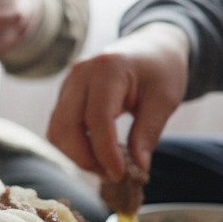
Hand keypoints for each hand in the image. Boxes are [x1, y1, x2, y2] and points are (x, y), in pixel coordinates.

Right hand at [46, 22, 189, 181]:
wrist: (152, 46)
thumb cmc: (161, 69)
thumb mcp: (165, 99)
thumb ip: (148, 133)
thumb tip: (137, 168)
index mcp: (108, 70)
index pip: (97, 118)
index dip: (105, 152)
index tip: (120, 175)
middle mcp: (81, 74)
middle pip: (66, 126)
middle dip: (86, 158)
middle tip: (112, 175)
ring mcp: (69, 83)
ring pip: (57, 130)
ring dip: (77, 155)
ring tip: (106, 166)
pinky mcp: (66, 93)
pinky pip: (60, 126)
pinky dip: (74, 145)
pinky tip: (97, 154)